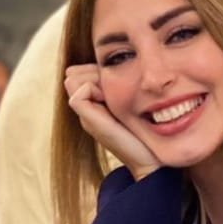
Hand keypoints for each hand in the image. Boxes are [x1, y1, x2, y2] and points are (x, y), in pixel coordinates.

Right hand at [64, 64, 161, 179]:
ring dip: (94, 78)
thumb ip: (120, 87)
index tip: (119, 79)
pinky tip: (112, 101)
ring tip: (115, 95)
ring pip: (73, 78)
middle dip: (94, 71)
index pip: (80, 71)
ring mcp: (84, 115)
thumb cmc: (146, 132)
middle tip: (117, 87)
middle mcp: (86, 109)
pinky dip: (94, 88)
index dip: (96, 69)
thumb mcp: (131, 103)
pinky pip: (79, 90)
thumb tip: (117, 62)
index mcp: (95, 104)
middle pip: (74, 73)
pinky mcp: (87, 120)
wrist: (149, 161)